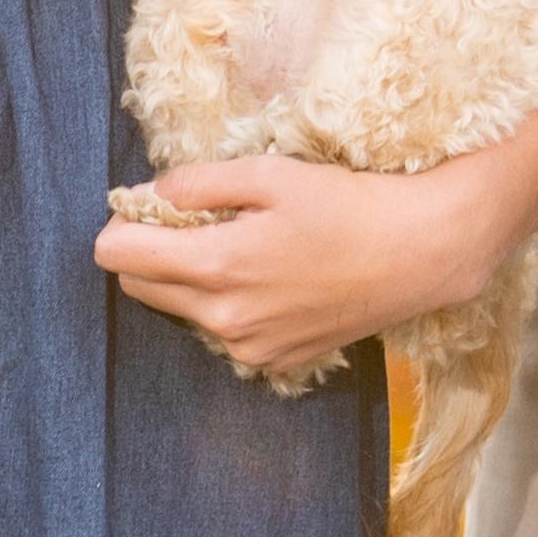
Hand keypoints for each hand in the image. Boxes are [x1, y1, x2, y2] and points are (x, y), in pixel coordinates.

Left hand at [92, 99, 537, 374]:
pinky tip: (275, 276)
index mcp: (216, 266)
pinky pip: (223, 331)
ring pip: (182, 310)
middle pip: (140, 286)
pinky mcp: (272, 363)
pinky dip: (229, 303)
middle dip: (152, 249)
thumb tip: (148, 194)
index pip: (117, 257)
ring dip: (192, 277)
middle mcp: (222, 319)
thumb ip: (198, 184)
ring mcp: (247, 348)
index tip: (150, 204)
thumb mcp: (271, 173)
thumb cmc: (349, 203)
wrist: (419, 254)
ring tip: (248, 243)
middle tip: (200, 216)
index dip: (124, 222)